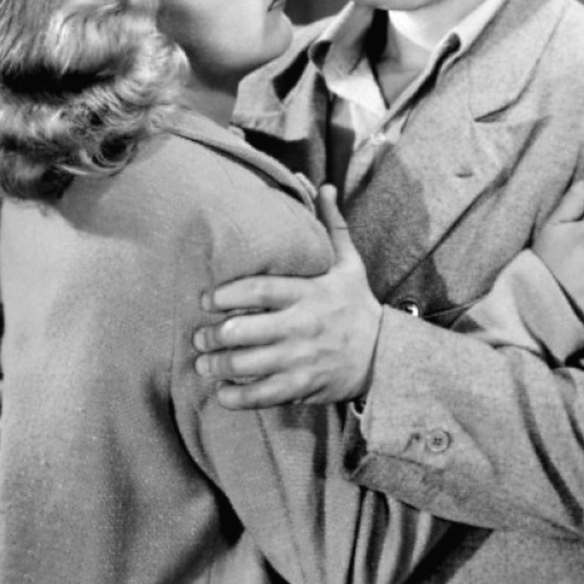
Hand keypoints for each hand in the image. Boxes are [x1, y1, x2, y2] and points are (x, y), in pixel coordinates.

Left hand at [193, 183, 379, 409]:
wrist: (384, 354)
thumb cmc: (357, 304)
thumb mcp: (349, 263)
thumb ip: (332, 226)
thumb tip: (325, 186)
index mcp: (310, 293)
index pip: (260, 290)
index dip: (227, 294)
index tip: (205, 299)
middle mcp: (303, 325)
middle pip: (246, 329)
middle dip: (214, 334)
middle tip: (199, 336)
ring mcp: (302, 359)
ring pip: (248, 364)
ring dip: (218, 365)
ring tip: (203, 362)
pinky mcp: (302, 386)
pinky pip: (261, 395)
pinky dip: (236, 397)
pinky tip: (222, 392)